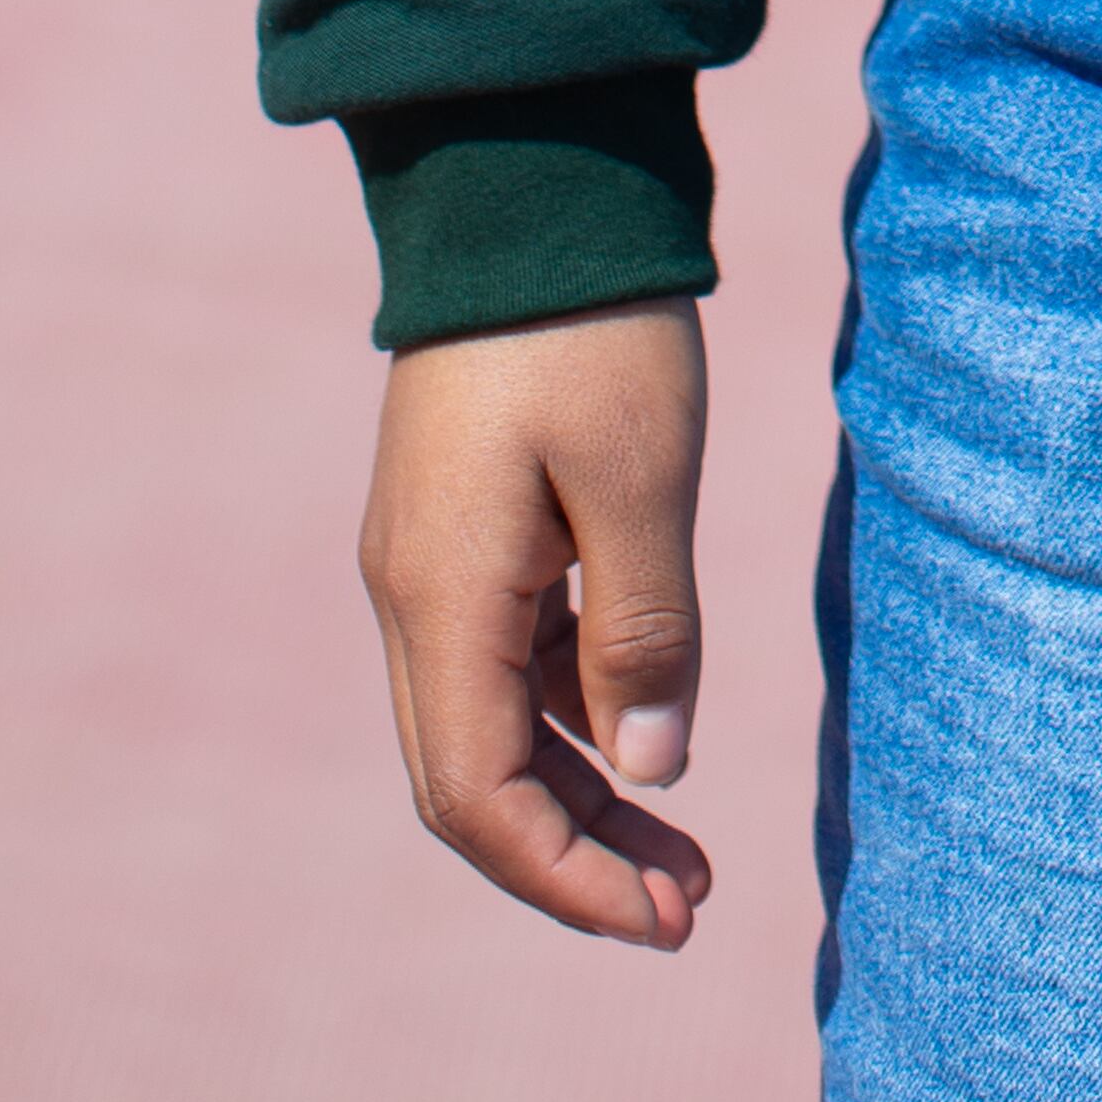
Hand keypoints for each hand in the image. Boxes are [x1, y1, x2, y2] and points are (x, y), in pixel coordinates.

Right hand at [359, 297, 713, 943]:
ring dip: (579, 792)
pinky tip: (642, 728)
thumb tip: (654, 771)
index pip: (478, 797)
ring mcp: (432, 559)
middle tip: (687, 905)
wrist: (528, 184)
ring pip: (491, 724)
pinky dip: (569, 714)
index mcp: (443, 597)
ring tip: (683, 847)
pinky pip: (504, 658)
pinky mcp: (464, 524)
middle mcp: (414, 595)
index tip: (661, 918)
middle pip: (476, 781)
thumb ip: (644, 631)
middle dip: (575, 857)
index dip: (564, 876)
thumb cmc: (592, 326)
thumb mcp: (643, 478)